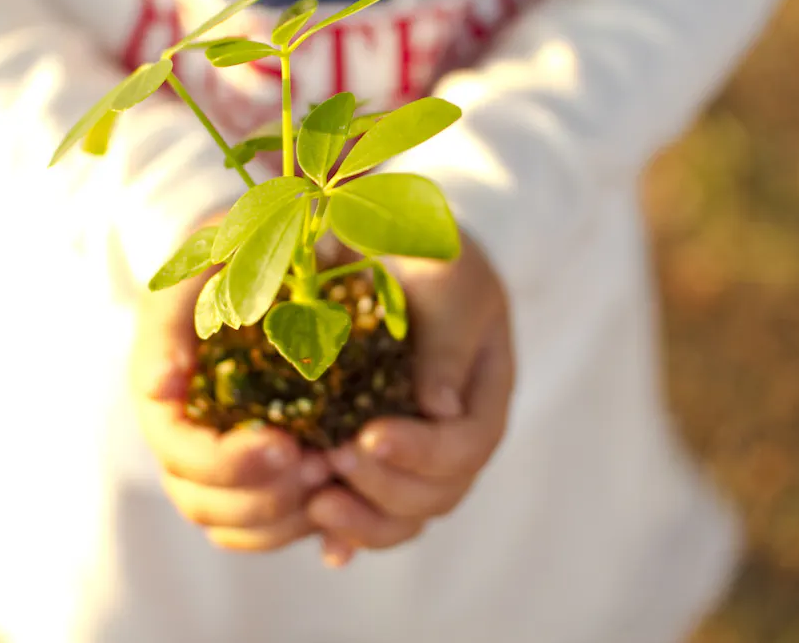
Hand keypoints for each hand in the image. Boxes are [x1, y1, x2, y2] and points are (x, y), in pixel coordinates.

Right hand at [132, 214, 331, 552]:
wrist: (286, 246)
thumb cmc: (248, 243)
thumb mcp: (214, 253)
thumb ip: (180, 310)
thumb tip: (158, 388)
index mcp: (165, 379)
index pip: (177, 447)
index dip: (224, 461)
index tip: (283, 445)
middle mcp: (181, 423)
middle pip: (197, 495)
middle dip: (257, 493)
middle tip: (319, 465)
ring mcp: (212, 448)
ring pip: (222, 520)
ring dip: (275, 514)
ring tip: (328, 475)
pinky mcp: (248, 466)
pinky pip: (251, 524)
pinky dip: (285, 524)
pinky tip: (328, 495)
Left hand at [307, 231, 514, 566]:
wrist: (394, 252)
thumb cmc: (428, 258)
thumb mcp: (449, 279)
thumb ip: (447, 337)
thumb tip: (439, 408)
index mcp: (483, 395)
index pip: (467, 445)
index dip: (423, 453)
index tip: (370, 436)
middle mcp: (454, 437)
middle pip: (439, 493)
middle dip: (386, 489)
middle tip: (330, 462)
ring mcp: (416, 456)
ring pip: (406, 516)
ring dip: (363, 520)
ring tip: (315, 503)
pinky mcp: (375, 463)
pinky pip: (370, 511)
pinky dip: (348, 532)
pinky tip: (325, 546)